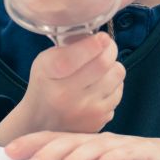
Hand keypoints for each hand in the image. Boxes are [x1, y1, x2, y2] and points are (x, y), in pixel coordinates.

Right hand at [0, 32, 124, 144]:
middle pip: (105, 62)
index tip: (103, 37)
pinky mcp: (99, 120)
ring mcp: (85, 110)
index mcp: (51, 72)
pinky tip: (99, 88)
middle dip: (111, 49)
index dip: (97, 42)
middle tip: (107, 47)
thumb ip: (70, 47)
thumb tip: (100, 38)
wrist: (40, 122)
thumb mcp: (46, 61)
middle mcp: (67, 94)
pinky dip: (113, 86)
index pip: (81, 53)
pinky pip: (119, 92)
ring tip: (101, 70)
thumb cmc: (46, 84)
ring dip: (113, 67)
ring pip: (117, 75)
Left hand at [5, 131, 159, 159]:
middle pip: (68, 142)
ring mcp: (119, 145)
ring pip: (92, 148)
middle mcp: (98, 141)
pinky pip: (123, 155)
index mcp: (83, 144)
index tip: (9, 152)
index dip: (31, 143)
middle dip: (47, 153)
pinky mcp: (141, 153)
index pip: (52, 138)